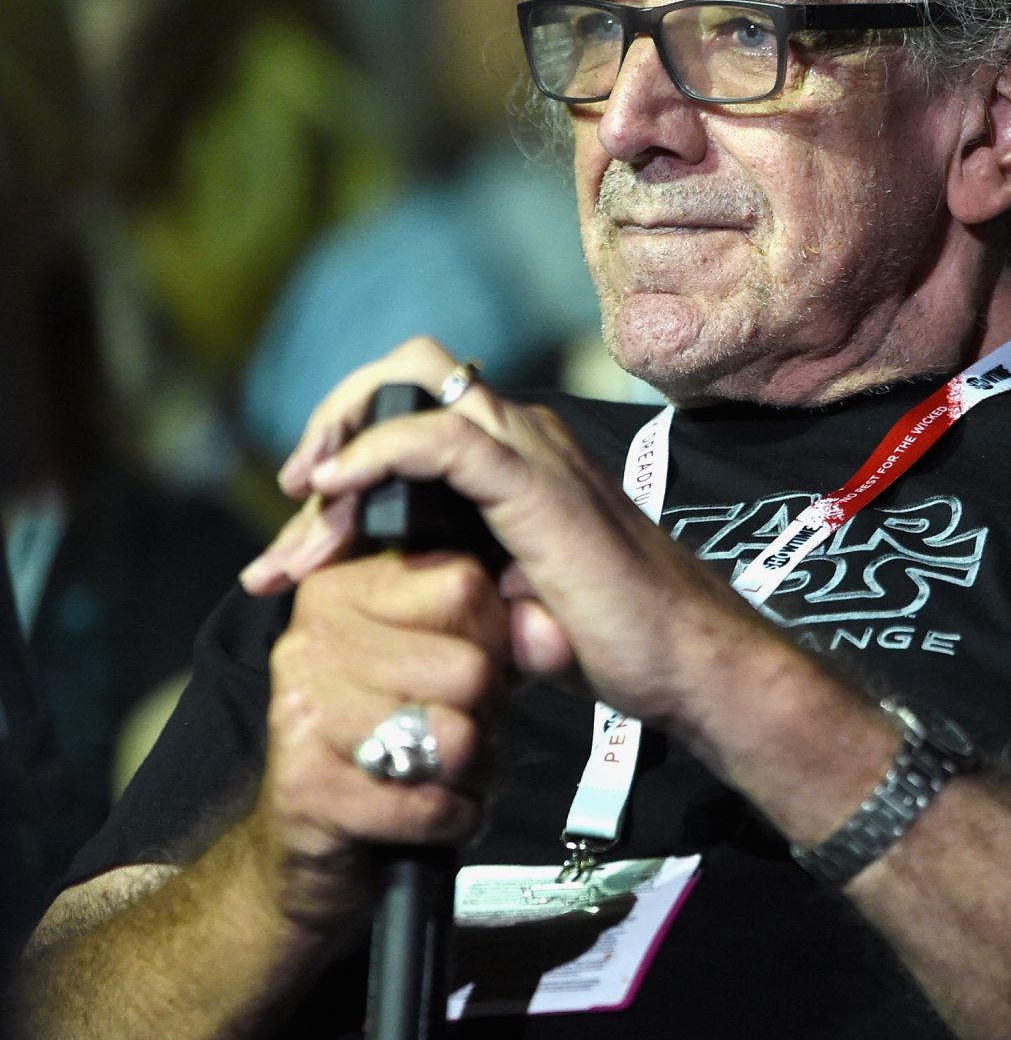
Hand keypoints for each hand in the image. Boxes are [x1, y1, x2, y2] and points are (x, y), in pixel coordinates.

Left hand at [242, 338, 781, 750]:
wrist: (688, 665)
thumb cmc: (612, 641)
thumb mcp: (509, 603)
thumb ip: (459, 579)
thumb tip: (395, 600)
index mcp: (520, 455)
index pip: (415, 411)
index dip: (346, 453)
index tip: (299, 532)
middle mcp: (526, 435)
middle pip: (407, 374)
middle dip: (334, 423)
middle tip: (293, 503)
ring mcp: (534, 452)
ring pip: (415, 386)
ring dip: (341, 438)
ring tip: (301, 511)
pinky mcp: (537, 487)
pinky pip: (439, 438)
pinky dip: (375, 451)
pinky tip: (330, 491)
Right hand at [252, 547, 510, 931]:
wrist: (310, 845)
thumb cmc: (392, 739)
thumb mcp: (446, 661)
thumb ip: (506, 631)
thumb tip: (557, 636)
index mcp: (344, 586)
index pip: (463, 583)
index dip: (496, 637)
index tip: (472, 667)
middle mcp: (313, 637)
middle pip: (469, 668)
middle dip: (487, 715)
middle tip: (456, 731)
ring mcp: (302, 710)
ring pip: (455, 738)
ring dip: (473, 772)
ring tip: (444, 772)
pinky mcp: (307, 787)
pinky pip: (432, 805)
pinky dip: (453, 819)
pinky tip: (427, 811)